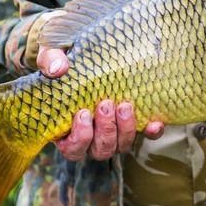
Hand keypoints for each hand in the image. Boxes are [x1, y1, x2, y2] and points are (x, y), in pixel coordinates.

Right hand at [37, 46, 164, 160]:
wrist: (87, 56)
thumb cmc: (64, 62)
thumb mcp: (51, 57)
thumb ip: (50, 60)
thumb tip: (58, 69)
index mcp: (66, 131)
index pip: (73, 148)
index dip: (80, 137)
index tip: (83, 113)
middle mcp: (92, 138)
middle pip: (101, 150)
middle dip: (106, 130)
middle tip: (106, 104)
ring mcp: (115, 133)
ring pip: (121, 146)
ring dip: (125, 129)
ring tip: (124, 105)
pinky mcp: (134, 124)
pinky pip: (145, 136)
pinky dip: (151, 132)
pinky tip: (155, 123)